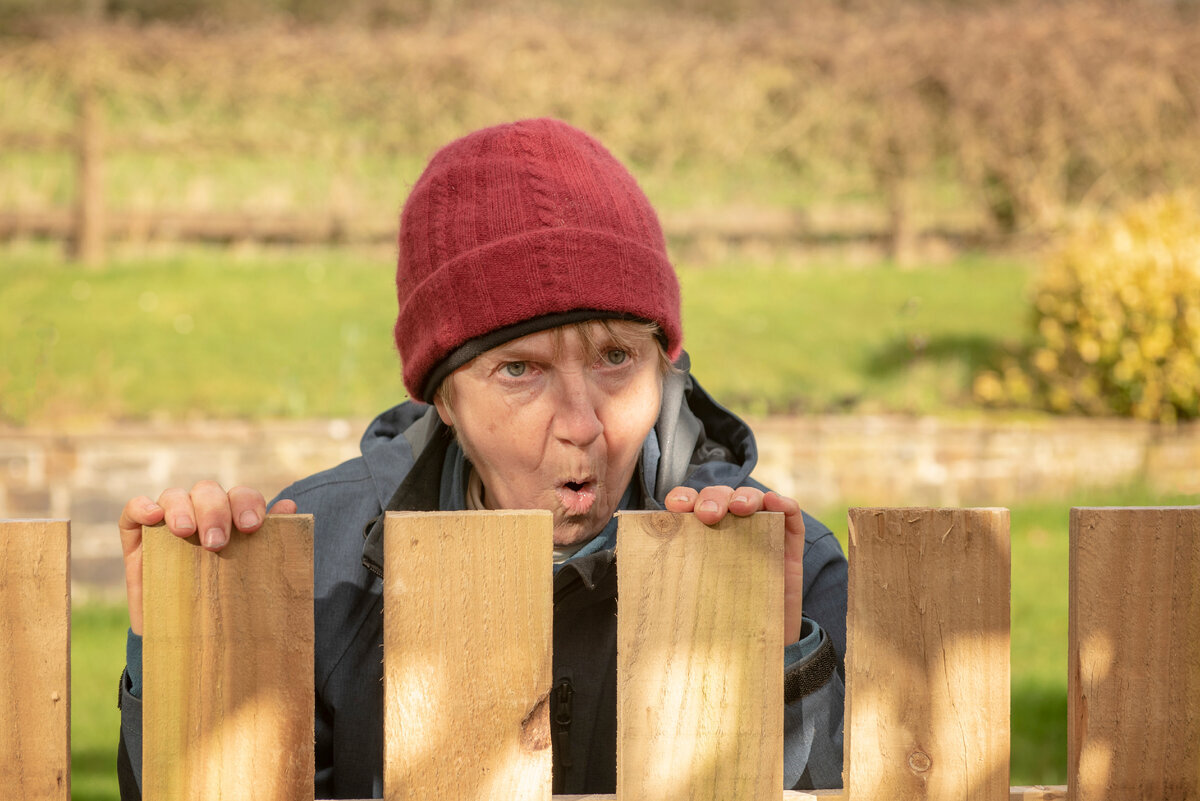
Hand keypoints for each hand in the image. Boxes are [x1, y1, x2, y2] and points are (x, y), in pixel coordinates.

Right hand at [117, 481, 296, 634]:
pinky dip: (143, 507)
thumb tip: (291, 507)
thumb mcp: (248, 579)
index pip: (242, 496)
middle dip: (215, 511)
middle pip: (209, 492)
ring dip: (182, 508)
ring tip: (185, 531)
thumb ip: (270, 544)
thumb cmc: (224, 605)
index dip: (249, 504)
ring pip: (175, 495)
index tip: (252, 527)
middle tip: (216, 542)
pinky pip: (134, 509)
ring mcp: (168, 521)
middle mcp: (201, 513)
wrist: (185, 638)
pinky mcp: (137, 535)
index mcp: (233, 519)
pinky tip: (154, 517)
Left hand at [664, 485, 804, 643]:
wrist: (754, 647)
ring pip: (753, 499)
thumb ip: (674, 585)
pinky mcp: (788, 545)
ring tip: (739, 508)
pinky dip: (783, 504)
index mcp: (699, 535)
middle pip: (720, 497)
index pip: (689, 505)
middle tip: (707, 515)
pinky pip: (790, 517)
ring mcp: (761, 533)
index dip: (683, 498)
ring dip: (745, 497)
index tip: (676, 508)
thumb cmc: (716, 619)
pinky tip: (774, 503)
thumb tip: (645, 580)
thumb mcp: (691, 599)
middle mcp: (728, 528)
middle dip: (713, 498)